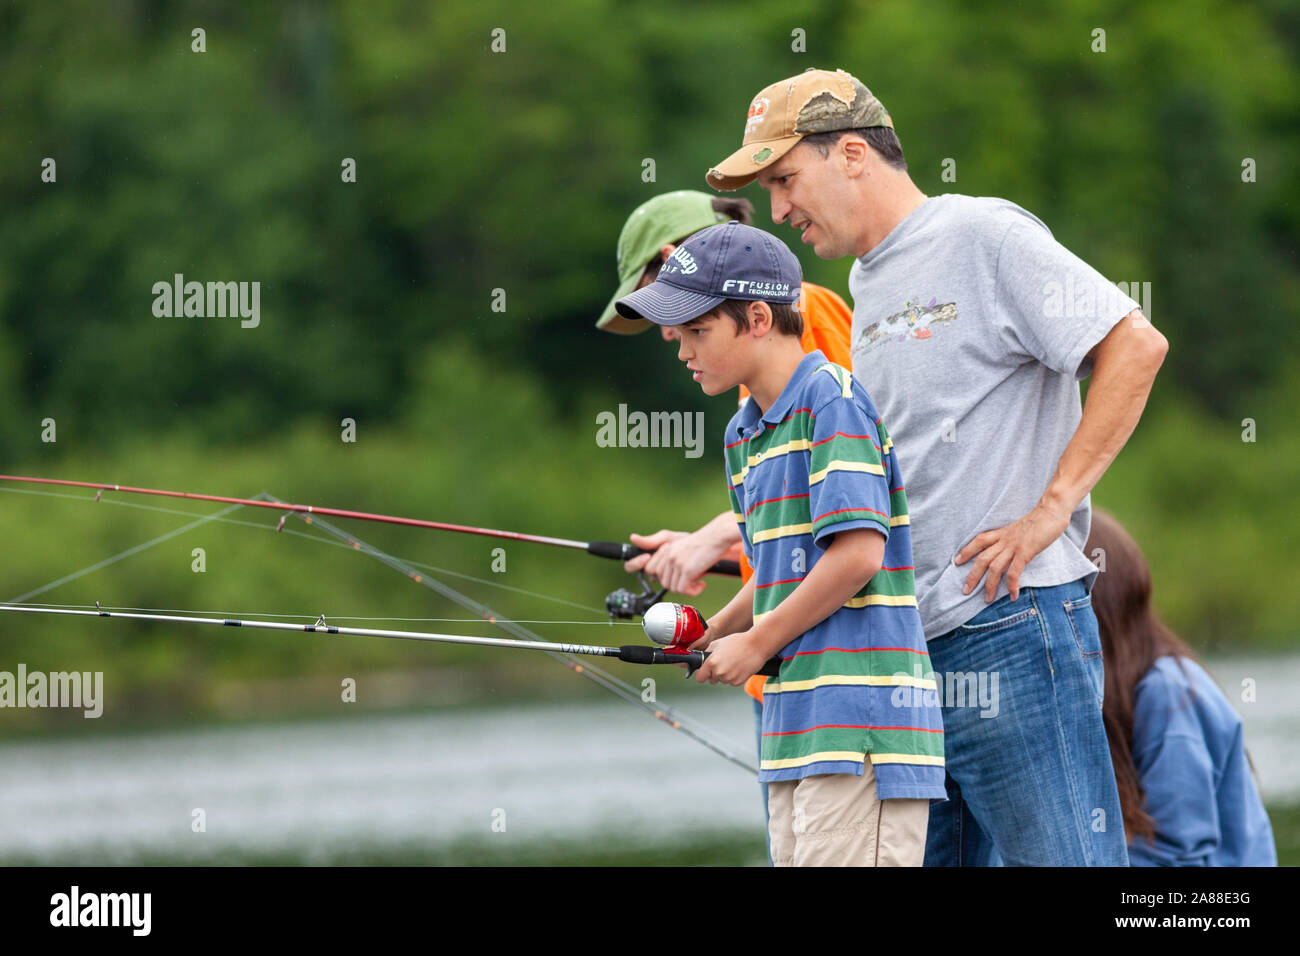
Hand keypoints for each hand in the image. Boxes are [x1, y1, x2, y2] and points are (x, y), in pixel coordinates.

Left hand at [624, 528, 725, 595]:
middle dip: (675, 584)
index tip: (675, 577)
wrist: (718, 537)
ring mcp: (676, 562)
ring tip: (696, 582)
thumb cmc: (700, 541)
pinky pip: (683, 590)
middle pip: (661, 581)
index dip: (660, 577)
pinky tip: (701, 584)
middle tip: (688, 580)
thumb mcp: (675, 539)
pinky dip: (693, 591)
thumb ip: (653, 541)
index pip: (650, 570)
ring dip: (686, 589)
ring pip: (672, 587)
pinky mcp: (687, 570)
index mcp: (664, 548)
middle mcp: (668, 555)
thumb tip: (633, 538)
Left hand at [694, 630, 766, 685]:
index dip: (703, 674)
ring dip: (725, 675)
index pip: (700, 678)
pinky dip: (734, 677)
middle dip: (715, 674)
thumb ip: (707, 653)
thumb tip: (702, 660)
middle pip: (712, 680)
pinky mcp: (737, 682)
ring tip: (733, 663)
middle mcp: (719, 672)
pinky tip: (739, 667)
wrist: (756, 646)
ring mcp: (728, 678)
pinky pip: (732, 682)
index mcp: (711, 662)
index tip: (706, 672)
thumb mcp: (718, 643)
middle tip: (724, 663)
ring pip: (722, 681)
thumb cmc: (738, 642)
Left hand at [954, 501, 1071, 602]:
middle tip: (965, 590)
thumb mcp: (1020, 529)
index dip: (966, 551)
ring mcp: (1014, 546)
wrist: (1051, 511)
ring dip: (989, 585)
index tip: (956, 561)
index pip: (979, 541)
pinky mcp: (1025, 552)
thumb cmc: (1039, 521)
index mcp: (1002, 533)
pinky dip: (1011, 585)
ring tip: (987, 599)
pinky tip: (1013, 596)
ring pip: (994, 567)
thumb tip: (1009, 551)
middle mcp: (1004, 540)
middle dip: (972, 576)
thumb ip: (1012, 539)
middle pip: (982, 558)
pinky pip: (1014, 572)